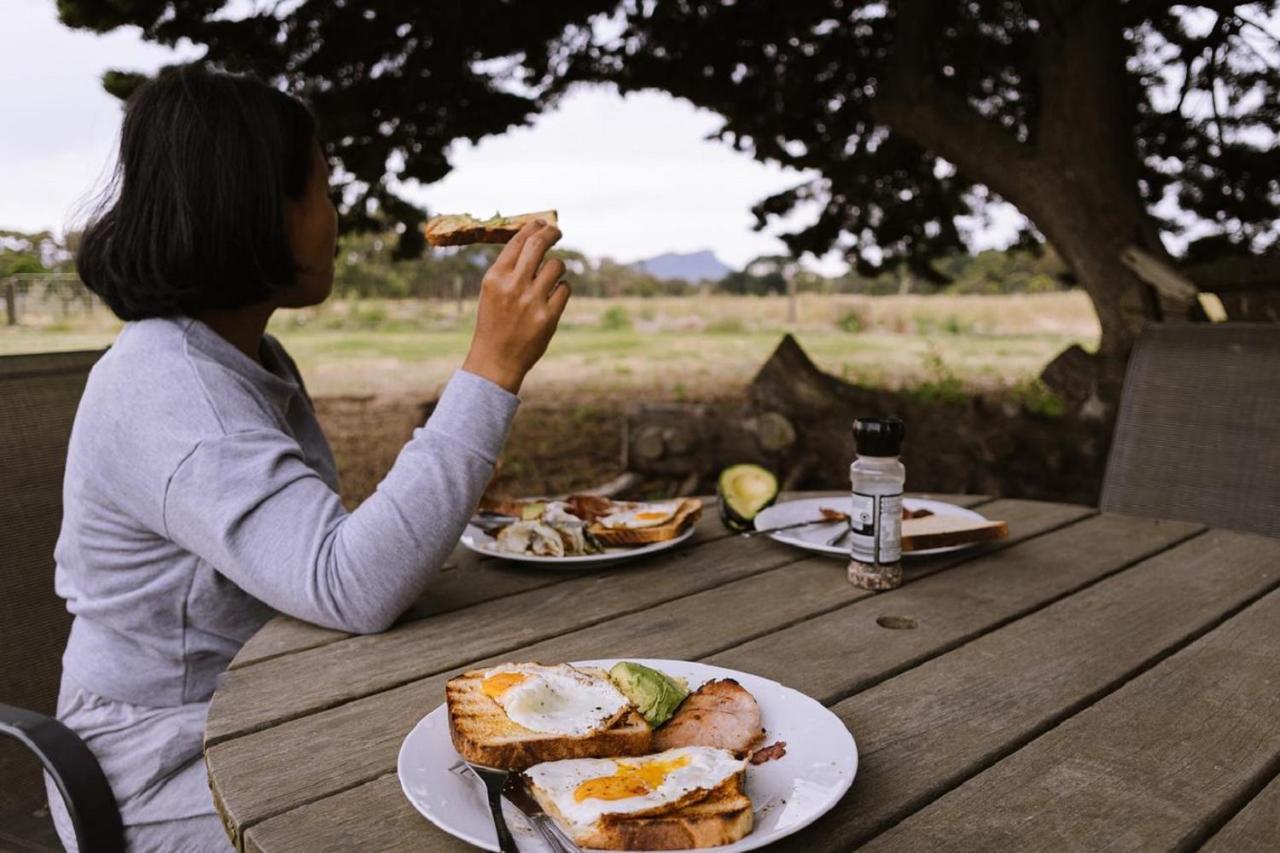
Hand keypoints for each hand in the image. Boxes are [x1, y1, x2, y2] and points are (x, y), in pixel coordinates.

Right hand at [462, 220, 570, 393]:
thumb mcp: (492, 291)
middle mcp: (513, 286)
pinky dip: (561, 289)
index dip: (533, 228)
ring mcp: (532, 301)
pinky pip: (565, 289)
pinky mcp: (548, 317)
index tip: (541, 223)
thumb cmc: (494, 323)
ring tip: (550, 277)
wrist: (496, 360)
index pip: (518, 241)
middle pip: (539, 245)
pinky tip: (553, 297)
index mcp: (495, 277)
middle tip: (556, 231)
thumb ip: (509, 268)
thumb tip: (533, 240)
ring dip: (557, 267)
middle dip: (551, 233)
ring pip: (556, 266)